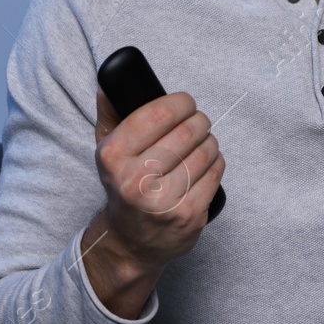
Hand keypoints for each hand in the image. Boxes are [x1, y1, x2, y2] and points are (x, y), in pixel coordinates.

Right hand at [92, 87, 223, 271]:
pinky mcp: (189, 215)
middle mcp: (136, 180)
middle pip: (187, 131)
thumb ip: (110, 113)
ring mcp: (164, 201)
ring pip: (206, 150)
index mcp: (113, 156)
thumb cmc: (124, 184)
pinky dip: (216, 162)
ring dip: (210, 141)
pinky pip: (216, 172)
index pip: (158, 114)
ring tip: (202, 143)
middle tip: (198, 122)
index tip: (185, 103)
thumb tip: (109, 82)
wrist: (131, 240)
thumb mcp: (107, 149)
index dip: (180, 103)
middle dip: (199, 120)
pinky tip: (206, 163)